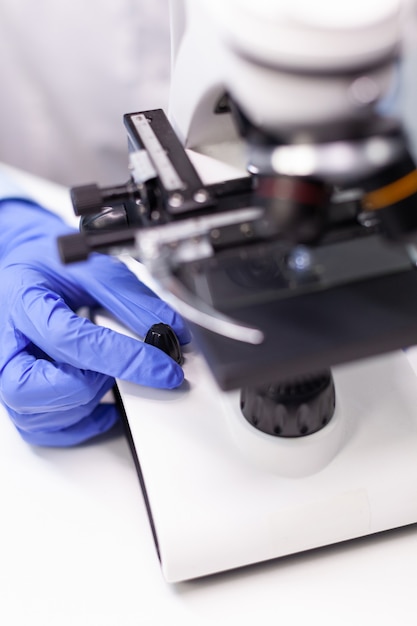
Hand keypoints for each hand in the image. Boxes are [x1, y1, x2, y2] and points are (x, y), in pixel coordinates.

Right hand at [0, 199, 189, 445]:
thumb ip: (131, 298)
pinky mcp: (19, 397)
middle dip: (88, 386)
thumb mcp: (92, 266)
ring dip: (85, 403)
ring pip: (37, 416)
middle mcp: (7, 343)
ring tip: (103, 374)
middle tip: (113, 368)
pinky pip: (43, 430)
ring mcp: (6, 373)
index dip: (123, 358)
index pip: (70, 340)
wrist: (25, 272)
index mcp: (23, 301)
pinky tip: (100, 401)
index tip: (164, 369)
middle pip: (33, 388)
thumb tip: (170, 331)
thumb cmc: (51, 268)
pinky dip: (79, 423)